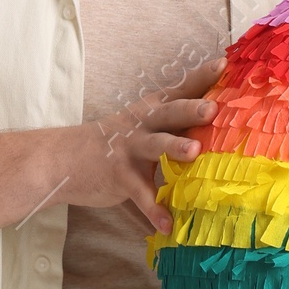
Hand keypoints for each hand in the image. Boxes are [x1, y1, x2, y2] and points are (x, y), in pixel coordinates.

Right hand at [46, 91, 215, 234]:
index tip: (223, 64)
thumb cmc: (115, 143)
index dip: (200, 77)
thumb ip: (175, 124)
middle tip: (212, 108)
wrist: (65, 159)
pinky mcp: (119, 175)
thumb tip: (218, 124)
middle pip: (169, 113)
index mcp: (152, 110)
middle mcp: (142, 124)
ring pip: (155, 146)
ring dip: (175, 148)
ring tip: (195, 154)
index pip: (180, 89)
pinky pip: (139, 195)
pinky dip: (154, 210)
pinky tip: (168, 225)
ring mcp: (129, 149)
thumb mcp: (143, 125)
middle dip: (191, 109)